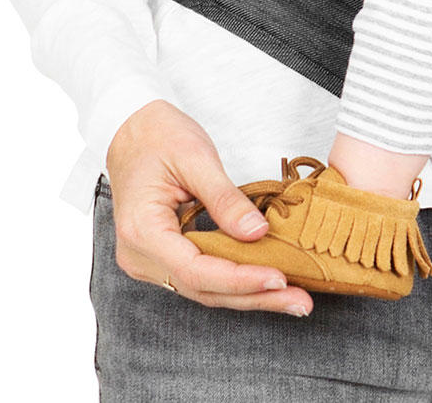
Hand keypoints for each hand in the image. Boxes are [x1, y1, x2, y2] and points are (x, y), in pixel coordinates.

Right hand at [104, 99, 312, 315]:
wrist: (131, 130)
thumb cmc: (158, 136)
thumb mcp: (196, 158)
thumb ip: (225, 199)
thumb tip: (257, 233)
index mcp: (141, 231)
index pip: (195, 270)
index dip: (239, 279)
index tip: (279, 278)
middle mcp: (139, 256)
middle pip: (202, 288)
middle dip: (254, 296)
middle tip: (300, 302)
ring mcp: (148, 261)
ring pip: (203, 288)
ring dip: (247, 294)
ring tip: (292, 298)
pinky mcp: (162, 257)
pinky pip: (200, 275)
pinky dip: (233, 280)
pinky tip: (264, 281)